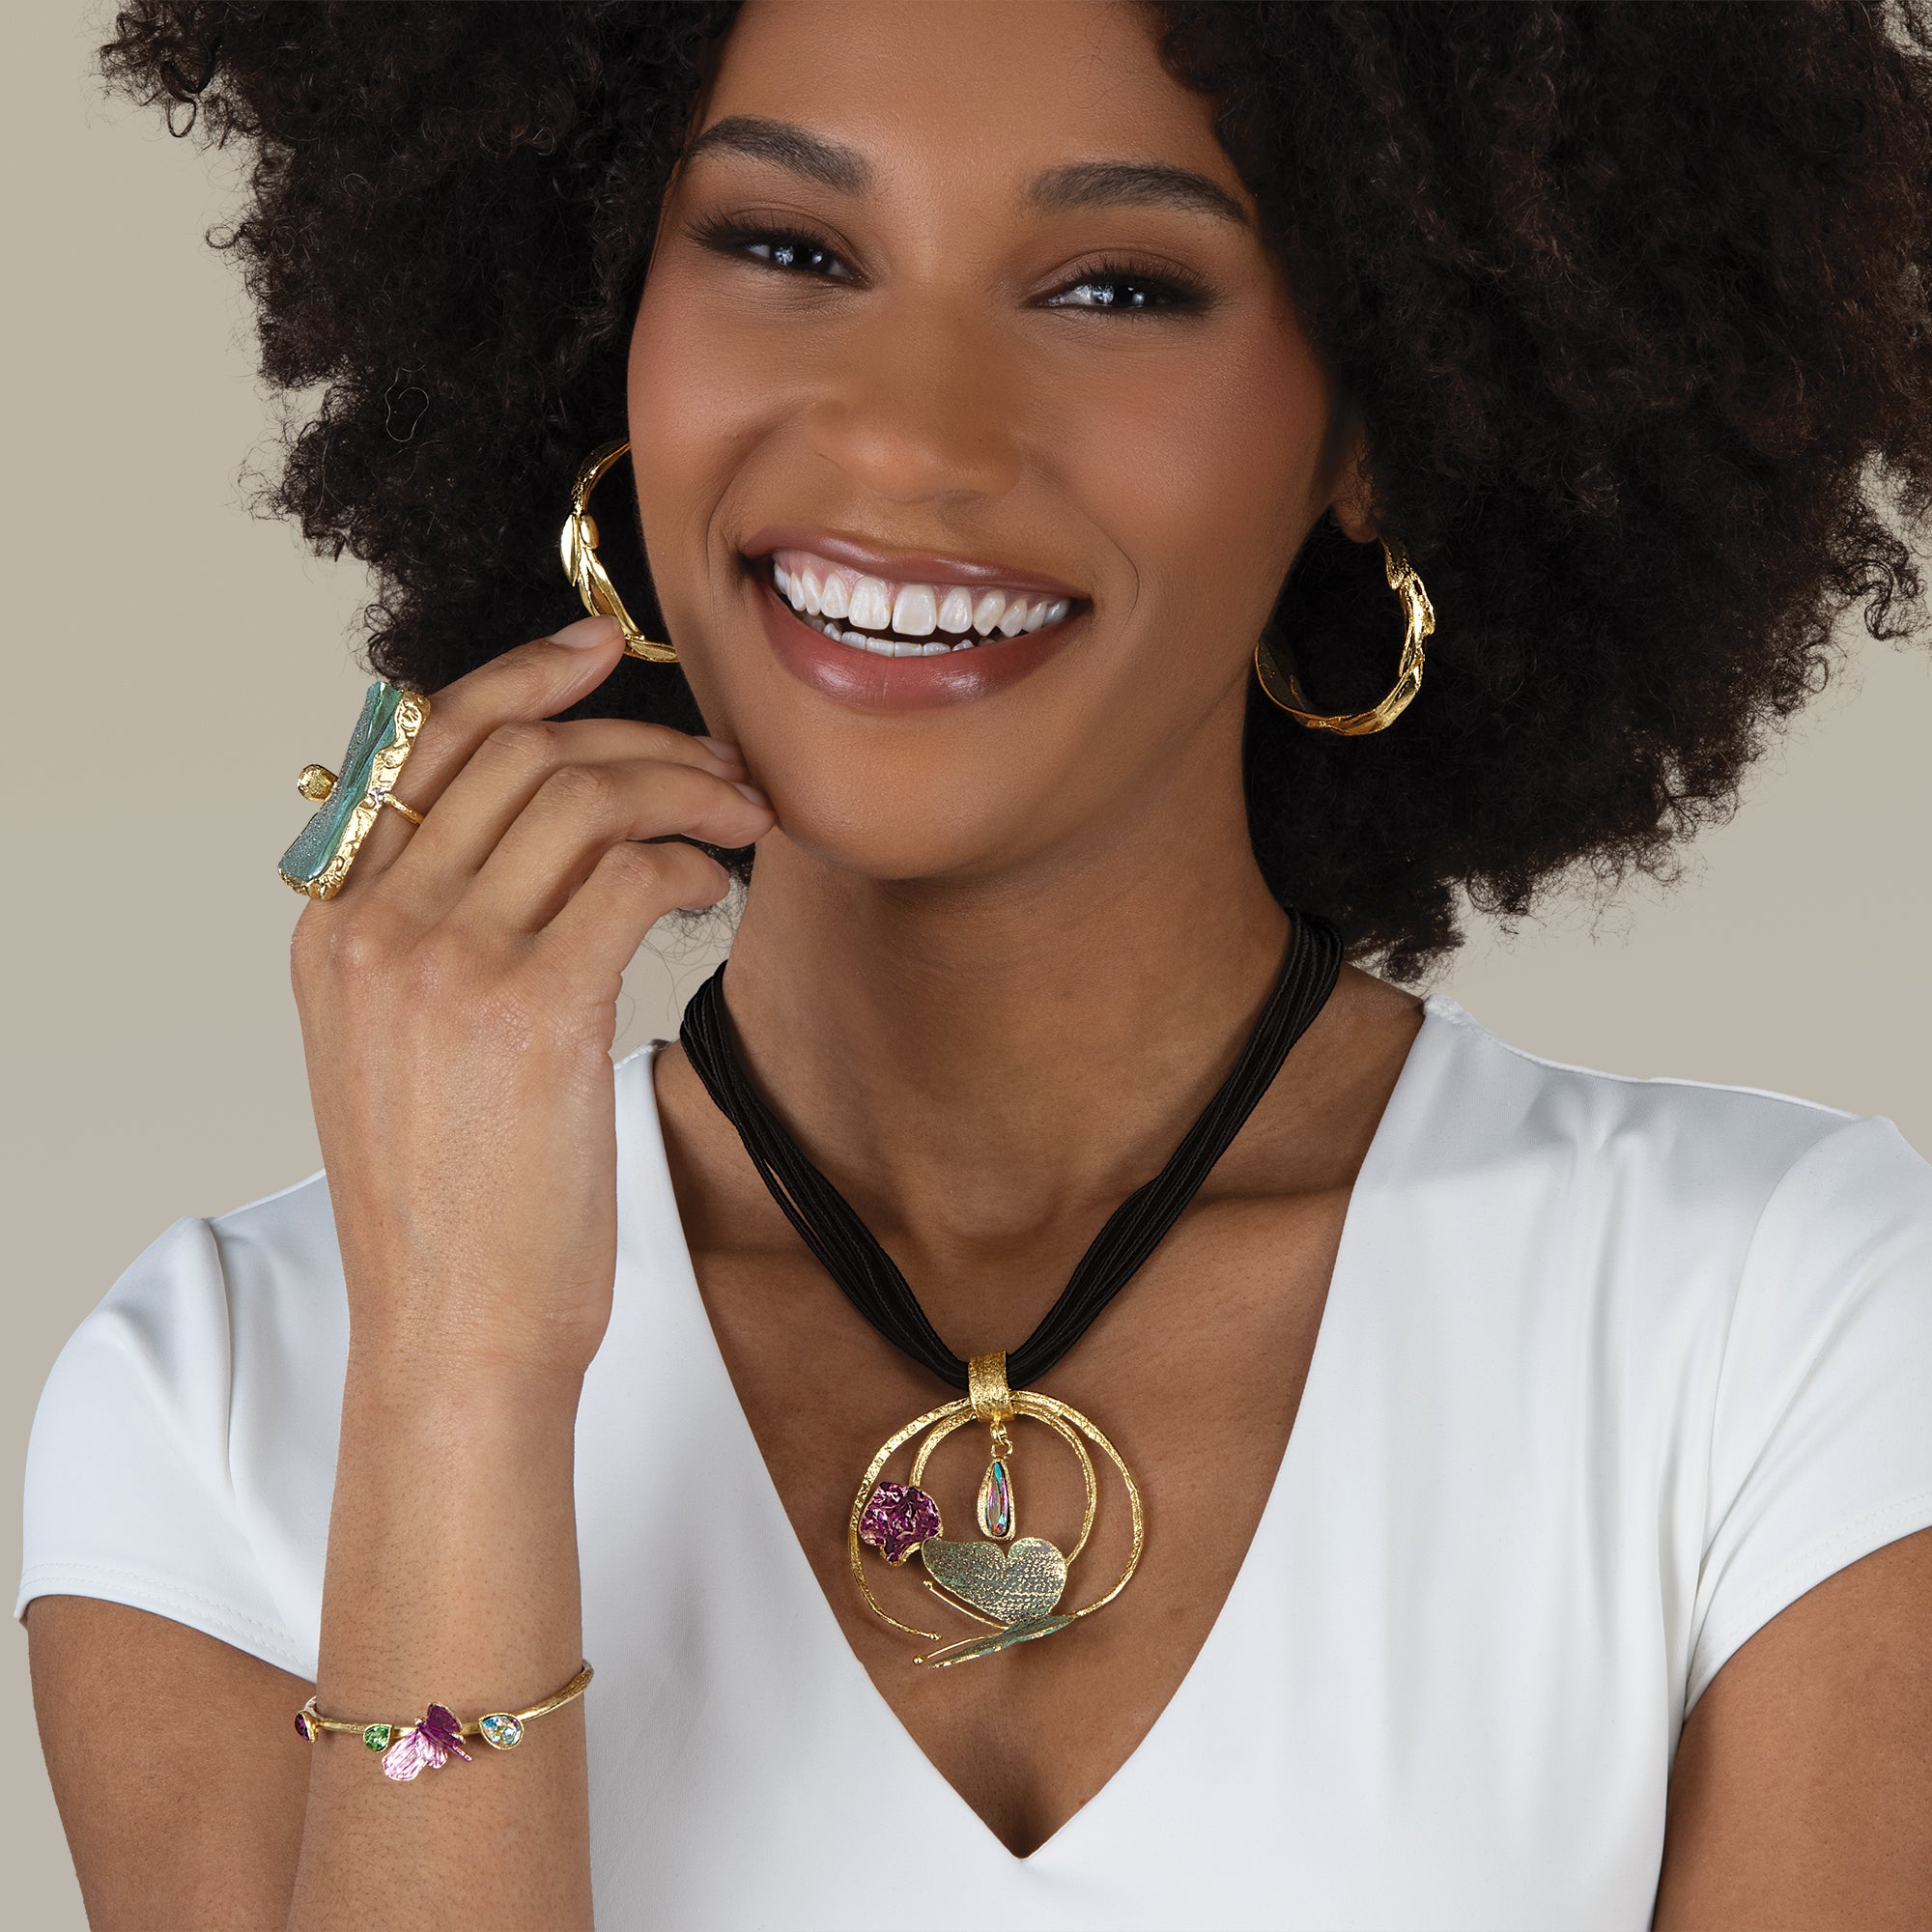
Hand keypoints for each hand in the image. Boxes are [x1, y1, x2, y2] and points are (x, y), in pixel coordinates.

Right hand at [290, 613, 774, 1380]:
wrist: (454, 1335)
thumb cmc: (453, 1205)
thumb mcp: (402, 1051)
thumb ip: (438, 936)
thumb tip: (547, 841)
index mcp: (334, 926)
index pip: (421, 748)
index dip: (520, 680)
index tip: (598, 653)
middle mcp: (375, 927)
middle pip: (519, 756)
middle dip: (639, 739)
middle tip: (722, 766)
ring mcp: (444, 965)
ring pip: (580, 800)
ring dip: (683, 791)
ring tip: (741, 822)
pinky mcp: (530, 1011)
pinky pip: (629, 878)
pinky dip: (690, 863)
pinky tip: (715, 893)